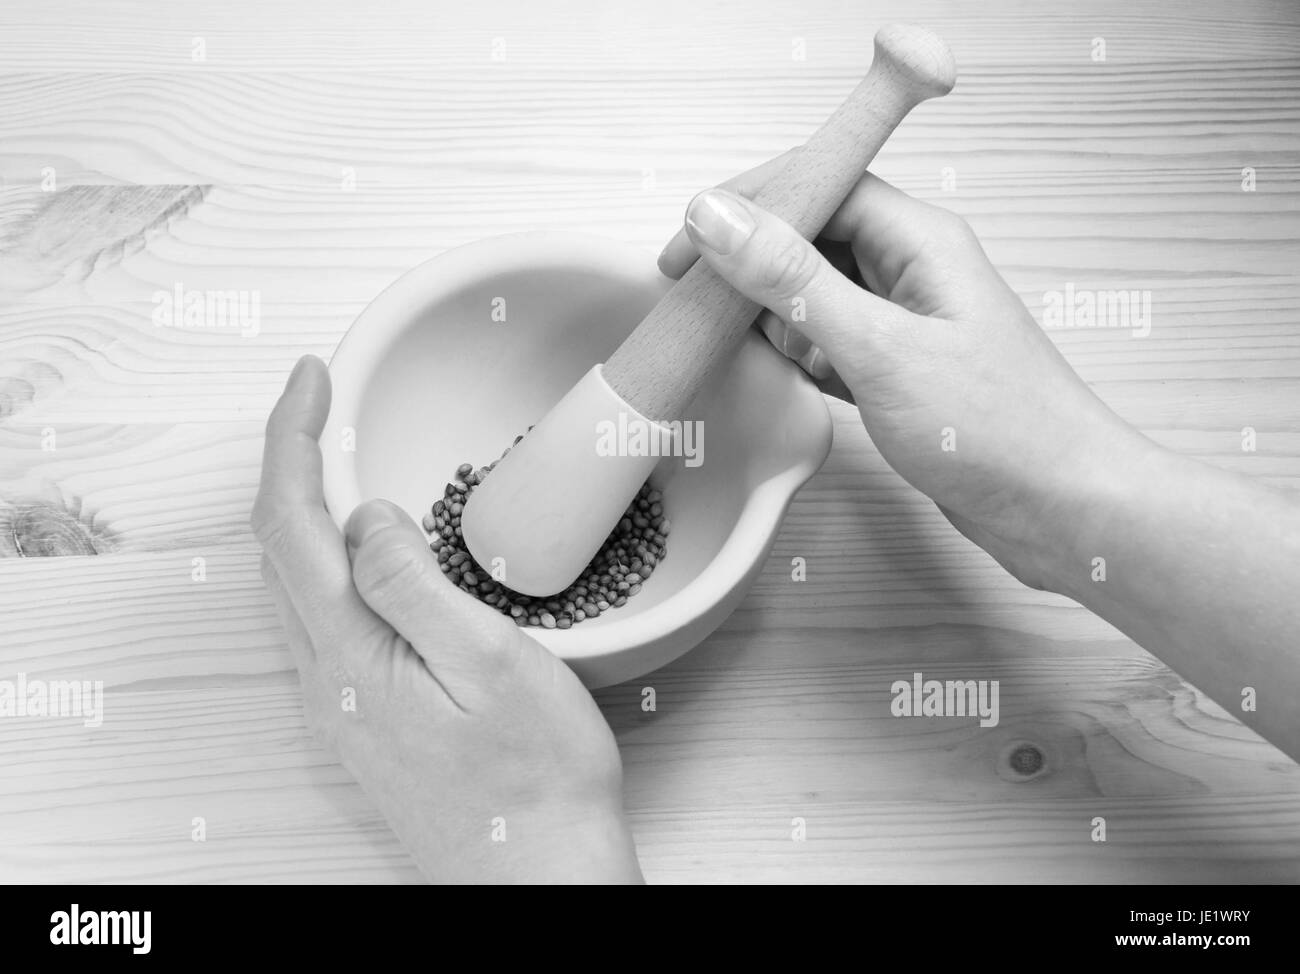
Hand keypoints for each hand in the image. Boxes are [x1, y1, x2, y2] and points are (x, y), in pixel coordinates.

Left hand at [252, 356, 642, 883]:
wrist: (538, 881)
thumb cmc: (535, 783)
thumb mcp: (490, 665)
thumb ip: (412, 583)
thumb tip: (364, 515)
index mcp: (350, 655)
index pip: (287, 522)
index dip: (291, 436)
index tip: (313, 377)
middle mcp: (328, 680)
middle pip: (279, 548)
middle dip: (292, 460)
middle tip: (327, 404)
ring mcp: (343, 704)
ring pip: (300, 584)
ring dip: (309, 509)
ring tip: (345, 457)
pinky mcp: (368, 718)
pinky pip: (330, 618)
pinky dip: (335, 559)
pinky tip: (375, 551)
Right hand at [658, 158, 1157, 589]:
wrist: (1064, 510)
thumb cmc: (996, 429)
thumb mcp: (878, 349)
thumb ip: (793, 280)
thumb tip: (716, 216)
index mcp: (920, 240)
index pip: (821, 182)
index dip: (748, 204)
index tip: (686, 241)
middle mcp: (914, 269)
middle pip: (813, 232)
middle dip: (749, 257)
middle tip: (689, 294)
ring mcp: (908, 322)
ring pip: (817, 289)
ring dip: (768, 306)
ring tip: (722, 335)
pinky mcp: (901, 371)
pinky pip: (830, 341)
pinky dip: (794, 351)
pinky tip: (772, 371)